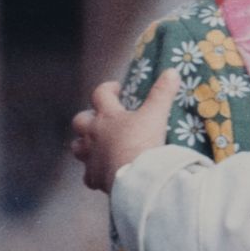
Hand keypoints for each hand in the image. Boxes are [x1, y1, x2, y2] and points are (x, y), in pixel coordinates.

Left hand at [70, 69, 179, 192]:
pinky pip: (89, 176)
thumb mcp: (156, 115)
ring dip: (84, 145)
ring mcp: (91, 157)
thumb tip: (171, 72)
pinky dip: (94, 173)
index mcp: (108, 117)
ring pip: (77, 148)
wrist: (137, 178)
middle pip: (80, 121)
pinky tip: (103, 174)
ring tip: (96, 145)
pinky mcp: (95, 178)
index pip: (100, 94)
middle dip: (87, 118)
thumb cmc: (143, 143)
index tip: (116, 89)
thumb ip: (162, 93)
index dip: (107, 89)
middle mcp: (94, 135)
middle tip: (100, 119)